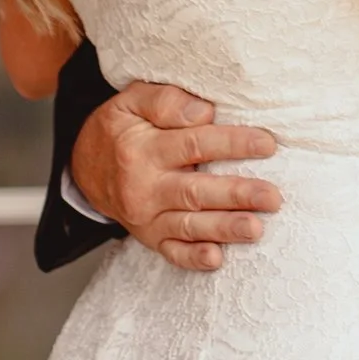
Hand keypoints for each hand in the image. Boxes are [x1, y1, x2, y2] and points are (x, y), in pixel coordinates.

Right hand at [73, 81, 280, 274]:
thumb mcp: (130, 102)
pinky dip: (193, 258)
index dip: (232, 143)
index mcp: (143, 149)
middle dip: (236, 195)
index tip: (267, 143)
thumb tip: (204, 110)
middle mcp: (145, 187)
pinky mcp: (151, 238)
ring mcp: (147, 217)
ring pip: (189, 225)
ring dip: (224, 229)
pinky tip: (216, 259)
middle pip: (195, 191)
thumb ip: (164, 100)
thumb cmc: (119, 130)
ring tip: (256, 229)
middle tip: (272, 197)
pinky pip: (172, 252)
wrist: (86, 169)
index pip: (194, 144)